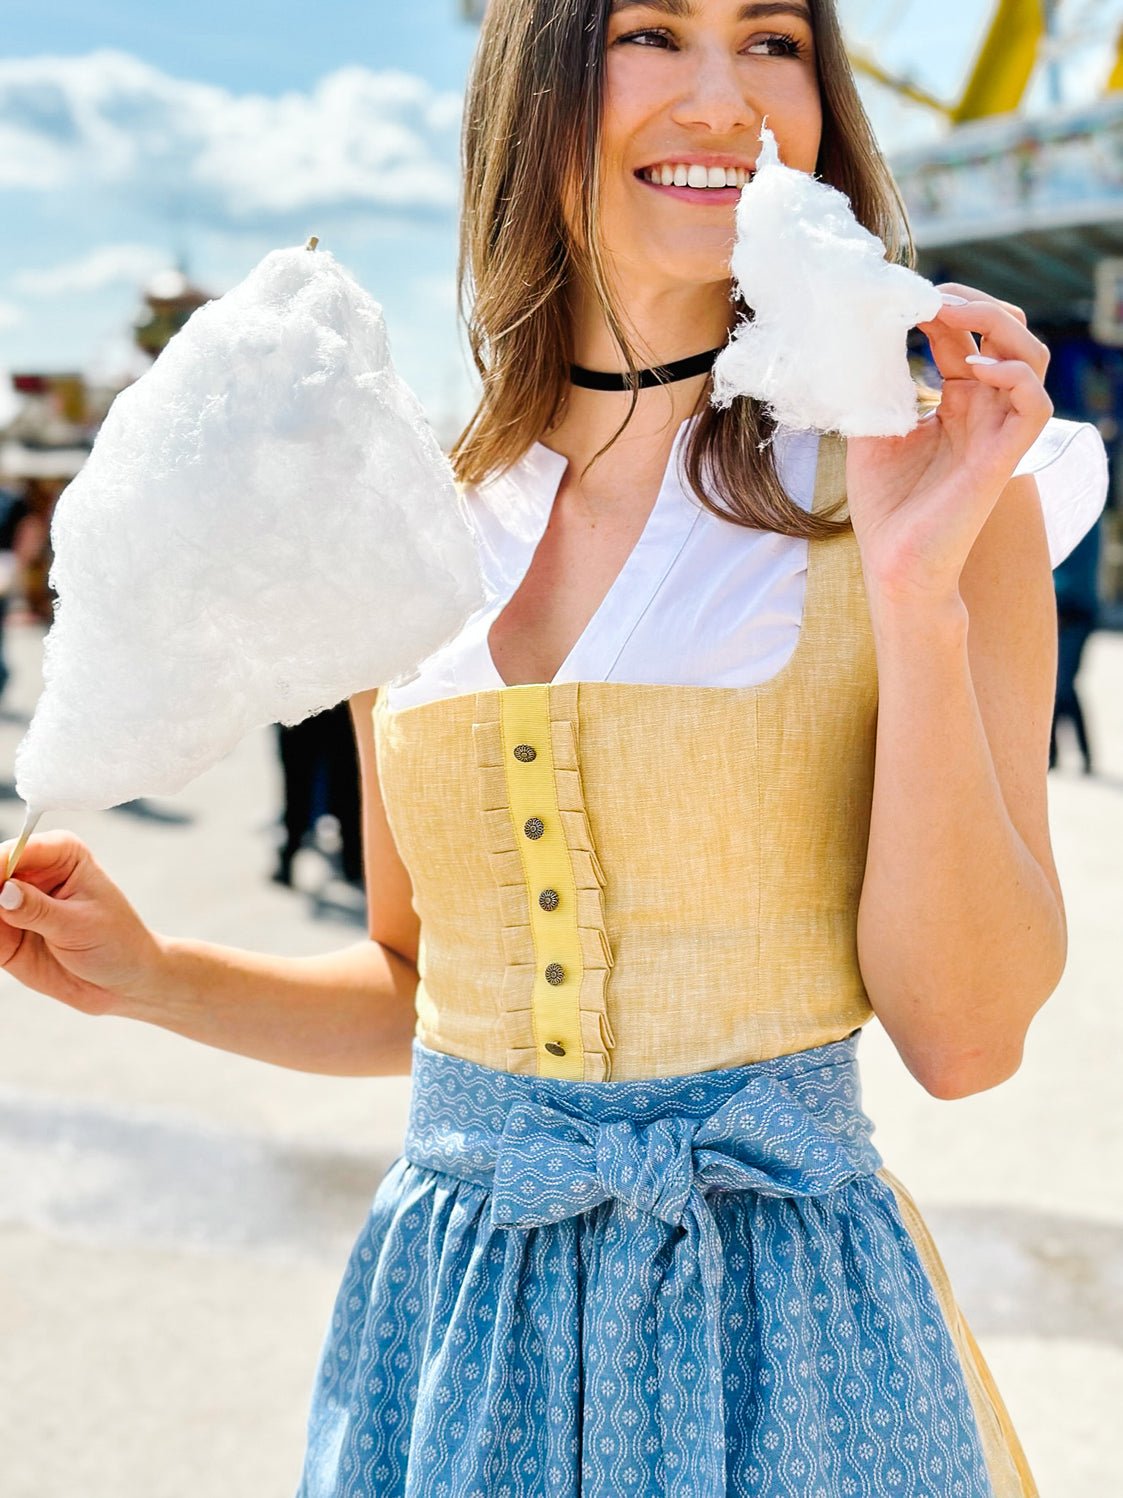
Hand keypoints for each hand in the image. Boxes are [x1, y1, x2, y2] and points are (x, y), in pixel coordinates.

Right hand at [0, 831, 164, 1015]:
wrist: (124, 981)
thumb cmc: (116, 942)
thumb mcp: (79, 925)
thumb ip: (37, 909)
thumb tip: (2, 891)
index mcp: (61, 853)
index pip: (16, 850)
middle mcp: (34, 871)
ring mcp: (15, 902)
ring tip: (1, 934)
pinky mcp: (4, 933)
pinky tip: (0, 945)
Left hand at [844, 283, 1052, 603]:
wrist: (894, 565)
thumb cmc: (886, 507)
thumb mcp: (871, 430)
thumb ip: (873, 383)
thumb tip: (861, 332)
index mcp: (956, 401)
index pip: (963, 334)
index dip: (940, 306)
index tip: (902, 295)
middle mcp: (984, 409)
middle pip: (1005, 331)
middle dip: (972, 301)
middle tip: (929, 294)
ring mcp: (998, 431)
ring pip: (1030, 354)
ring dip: (996, 322)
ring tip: (950, 312)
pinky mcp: (1005, 457)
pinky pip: (1036, 403)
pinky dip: (1013, 374)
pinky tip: (975, 367)